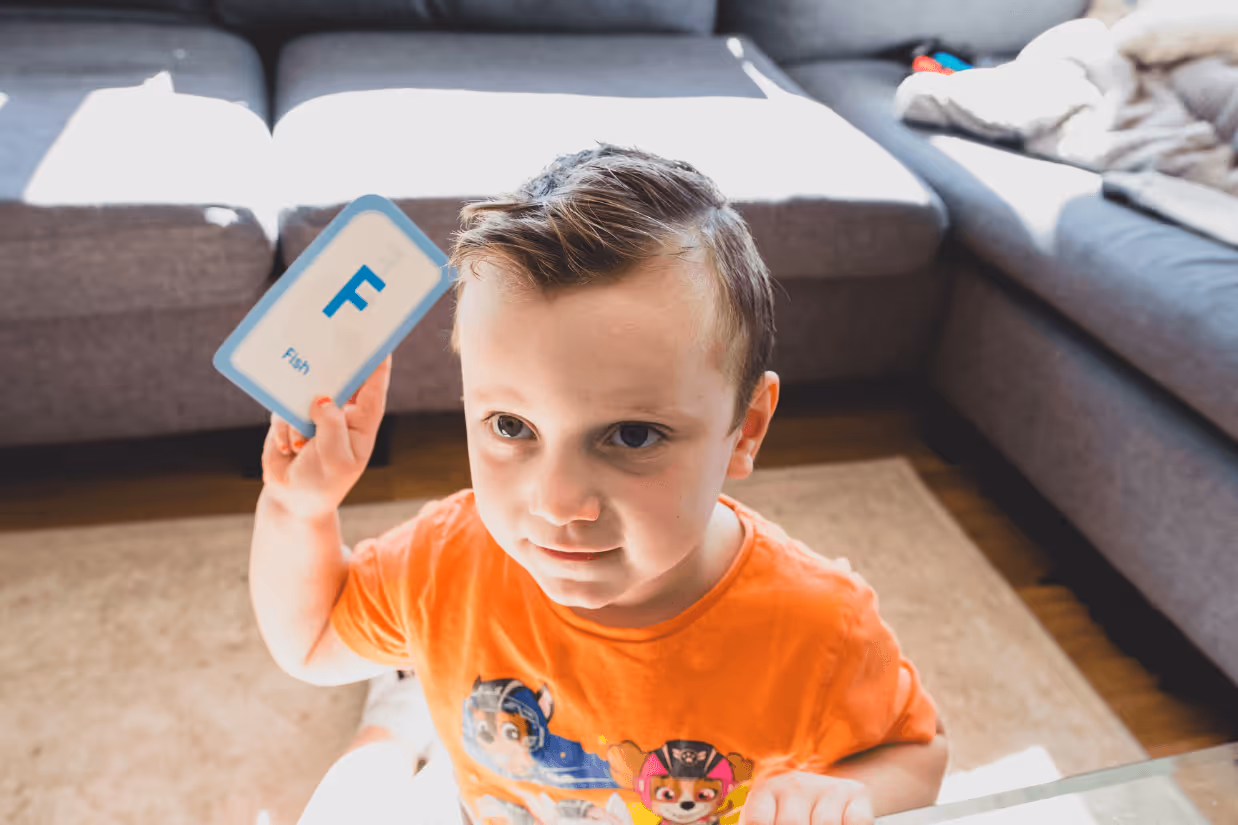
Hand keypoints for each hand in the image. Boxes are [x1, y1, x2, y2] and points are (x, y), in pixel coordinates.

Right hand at [261, 354, 392, 518]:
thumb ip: (332, 427)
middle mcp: (341, 410)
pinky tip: (288, 449)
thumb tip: (322, 397)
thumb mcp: (336, 460)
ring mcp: (315, 410)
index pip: (373, 387)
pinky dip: (283, 427)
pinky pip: (282, 406)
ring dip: (299, 416)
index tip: (378, 339)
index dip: (377, 363)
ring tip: (301, 445)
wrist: (291, 499)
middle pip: (341, 377)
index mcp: (363, 421)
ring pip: (306, 390)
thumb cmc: (323, 483)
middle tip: (327, 346)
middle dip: (333, 366)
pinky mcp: (290, 412)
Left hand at [738, 771, 873, 824]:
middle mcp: (794, 784)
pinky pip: (856, 821)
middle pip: (791, 824)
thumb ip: (761, 823)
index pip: (758, 820)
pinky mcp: (856, 794)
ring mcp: (827, 787)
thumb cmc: (792, 813)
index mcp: (766, 790)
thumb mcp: (772, 817)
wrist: (833, 789)